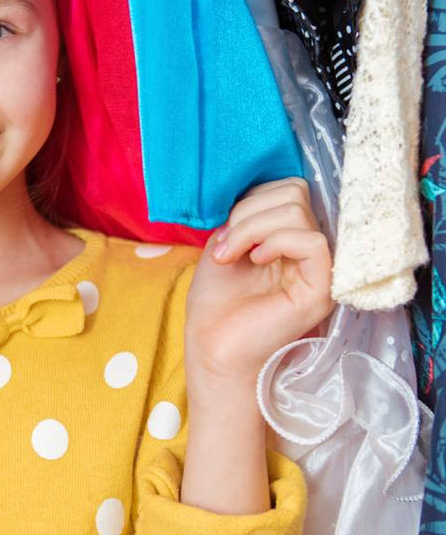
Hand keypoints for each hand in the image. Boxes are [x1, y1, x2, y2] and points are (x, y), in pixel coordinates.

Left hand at [185, 177, 333, 385]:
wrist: (211, 346)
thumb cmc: (215, 301)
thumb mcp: (224, 242)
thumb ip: (244, 214)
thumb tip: (254, 189)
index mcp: (289, 237)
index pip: (287, 188)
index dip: (251, 198)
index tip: (223, 230)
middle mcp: (309, 249)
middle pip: (295, 191)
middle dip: (248, 211)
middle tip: (226, 244)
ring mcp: (320, 268)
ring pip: (298, 212)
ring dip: (250, 227)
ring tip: (229, 255)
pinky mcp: (323, 288)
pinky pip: (312, 241)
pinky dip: (275, 241)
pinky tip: (255, 261)